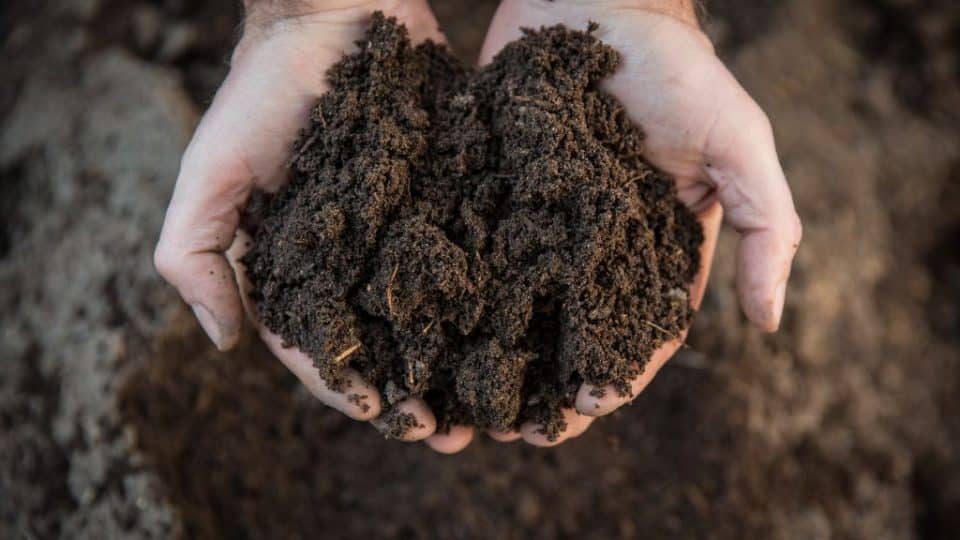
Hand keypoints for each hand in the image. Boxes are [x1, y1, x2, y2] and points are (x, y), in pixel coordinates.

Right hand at [154, 0, 463, 448]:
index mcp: (298, 269)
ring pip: (436, 315)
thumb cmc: (260, 93)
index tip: (385, 415)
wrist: (331, 16)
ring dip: (462, 365)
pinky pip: (471, 256)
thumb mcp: (209, 172)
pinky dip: (492, 299)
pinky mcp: (447, 200)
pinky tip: (519, 330)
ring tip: (495, 403)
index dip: (348, 387)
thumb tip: (222, 344)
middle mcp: (354, 262)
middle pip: (387, 345)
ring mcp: (405, 234)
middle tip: (453, 433)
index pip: (320, 347)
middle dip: (416, 394)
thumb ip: (196, 255)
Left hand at [476, 0, 801, 446]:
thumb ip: (768, 228)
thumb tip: (772, 324)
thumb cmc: (678, 69)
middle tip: (512, 429)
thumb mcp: (741, 143)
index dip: (611, 377)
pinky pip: (472, 253)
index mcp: (652, 248)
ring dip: (491, 360)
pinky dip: (453, 297)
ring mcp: (537, 224)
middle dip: (542, 386)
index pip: (635, 331)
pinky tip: (429, 332)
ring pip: (512, 308)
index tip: (580, 412)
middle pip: (566, 335)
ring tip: (463, 404)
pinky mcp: (491, 194)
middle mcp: (592, 247)